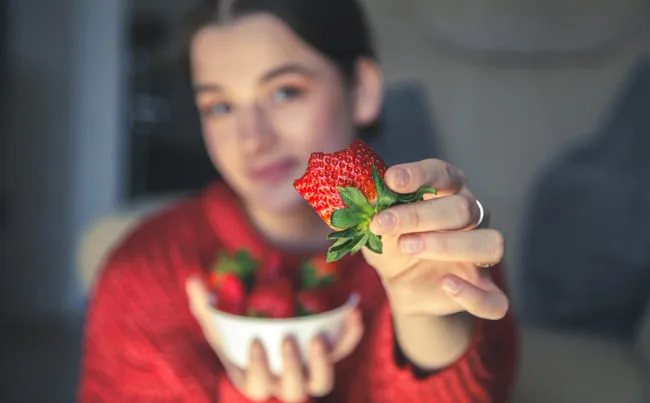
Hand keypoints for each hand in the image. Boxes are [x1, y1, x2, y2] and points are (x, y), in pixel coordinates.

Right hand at [186, 278, 363, 401]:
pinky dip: (351, 334)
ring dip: (324, 362)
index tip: (255, 343)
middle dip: (292, 368)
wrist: (268, 329)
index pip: (257, 385)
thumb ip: (204, 306)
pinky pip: (344, 349)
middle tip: (288, 339)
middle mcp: (285, 382)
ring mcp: (309, 371)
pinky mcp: (330, 354)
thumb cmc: (237, 333)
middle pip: (295, 390)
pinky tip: (352, 311)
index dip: (258, 369)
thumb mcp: (218, 321)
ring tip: (318, 338)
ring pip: (322, 382)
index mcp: (256, 379)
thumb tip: (193, 281)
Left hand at [363, 159, 508, 319]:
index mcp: (448, 193)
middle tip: (385, 224)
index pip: (442, 174)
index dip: (419, 174)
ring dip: (449, 245)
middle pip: (463, 208)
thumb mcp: (377, 226)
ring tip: (408, 247)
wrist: (402, 285)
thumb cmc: (393, 242)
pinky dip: (473, 294)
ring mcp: (481, 255)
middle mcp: (472, 218)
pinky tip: (447, 285)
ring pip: (490, 243)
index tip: (390, 180)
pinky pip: (496, 299)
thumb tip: (359, 196)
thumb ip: (373, 210)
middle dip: (421, 215)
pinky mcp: (484, 290)